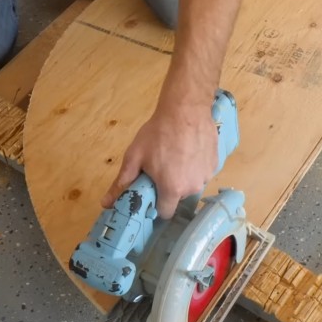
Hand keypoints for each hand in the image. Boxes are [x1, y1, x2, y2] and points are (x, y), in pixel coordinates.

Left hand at [102, 103, 216, 217]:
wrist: (186, 109)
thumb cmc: (157, 133)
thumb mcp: (134, 157)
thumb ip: (121, 183)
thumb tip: (105, 204)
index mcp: (172, 189)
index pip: (165, 212)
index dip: (157, 205)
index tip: (152, 191)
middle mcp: (192, 188)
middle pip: (178, 197)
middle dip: (170, 187)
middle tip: (162, 167)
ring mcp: (207, 176)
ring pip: (192, 184)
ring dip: (184, 176)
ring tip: (177, 155)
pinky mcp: (216, 164)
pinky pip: (202, 172)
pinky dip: (196, 166)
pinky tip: (190, 150)